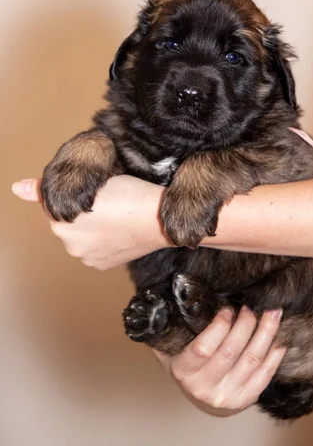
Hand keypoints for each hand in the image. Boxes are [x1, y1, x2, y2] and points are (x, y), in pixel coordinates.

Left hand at [12, 176, 166, 269]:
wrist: (159, 219)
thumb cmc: (128, 195)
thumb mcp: (89, 183)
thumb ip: (46, 189)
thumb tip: (16, 187)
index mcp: (61, 223)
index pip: (56, 204)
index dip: (75, 194)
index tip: (96, 192)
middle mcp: (69, 245)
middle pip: (69, 222)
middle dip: (81, 213)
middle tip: (108, 201)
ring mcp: (87, 258)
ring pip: (83, 236)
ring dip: (92, 227)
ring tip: (116, 215)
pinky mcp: (102, 265)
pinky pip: (95, 249)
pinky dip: (103, 240)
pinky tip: (118, 230)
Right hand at [154, 306, 285, 416]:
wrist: (199, 394)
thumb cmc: (186, 360)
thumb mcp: (172, 345)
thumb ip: (172, 323)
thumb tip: (175, 292)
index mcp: (183, 371)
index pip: (203, 348)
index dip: (219, 326)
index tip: (228, 307)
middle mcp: (204, 388)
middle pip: (232, 351)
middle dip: (246, 323)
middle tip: (252, 305)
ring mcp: (227, 396)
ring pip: (252, 360)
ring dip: (266, 333)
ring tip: (273, 312)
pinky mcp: (246, 399)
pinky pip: (265, 374)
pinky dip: (275, 353)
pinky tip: (280, 336)